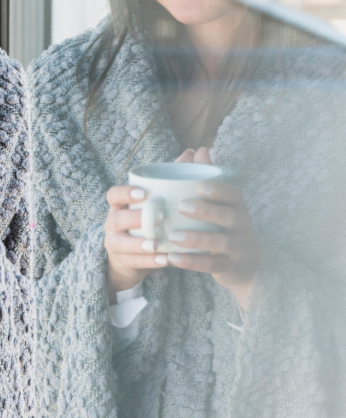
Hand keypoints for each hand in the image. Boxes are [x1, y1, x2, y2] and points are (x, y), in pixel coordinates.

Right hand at [105, 185, 168, 291]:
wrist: (126, 257)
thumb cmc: (141, 227)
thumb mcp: (142, 212)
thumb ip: (156, 202)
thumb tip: (189, 188)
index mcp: (118, 208)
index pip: (114, 195)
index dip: (125, 193)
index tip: (145, 193)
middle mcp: (112, 224)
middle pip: (117, 219)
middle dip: (137, 218)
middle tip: (161, 217)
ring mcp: (114, 243)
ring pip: (121, 243)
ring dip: (139, 244)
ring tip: (156, 245)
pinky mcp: (122, 261)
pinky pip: (134, 261)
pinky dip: (150, 261)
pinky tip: (164, 260)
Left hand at [166, 147, 258, 308]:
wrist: (245, 264)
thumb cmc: (224, 226)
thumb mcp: (220, 204)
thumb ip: (206, 179)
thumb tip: (197, 150)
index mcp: (238, 206)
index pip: (233, 195)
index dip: (218, 190)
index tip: (198, 186)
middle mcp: (242, 225)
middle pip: (229, 216)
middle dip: (206, 211)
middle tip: (181, 206)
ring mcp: (238, 248)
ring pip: (221, 243)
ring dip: (196, 239)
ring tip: (173, 236)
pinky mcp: (230, 267)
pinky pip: (212, 265)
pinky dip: (192, 263)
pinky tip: (173, 258)